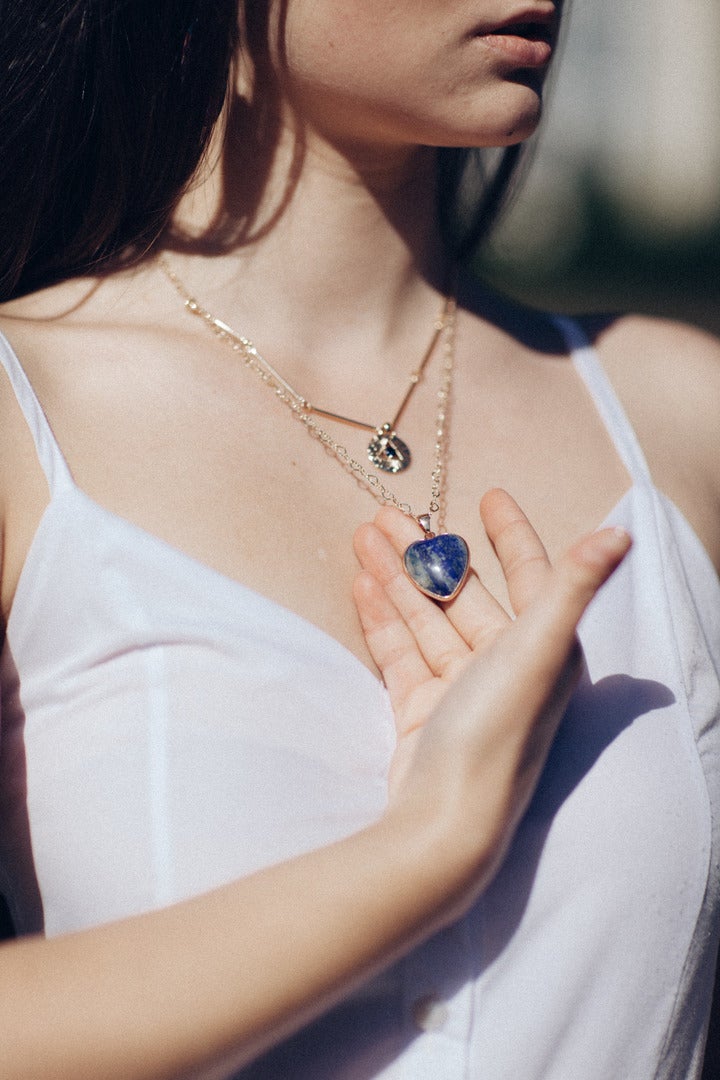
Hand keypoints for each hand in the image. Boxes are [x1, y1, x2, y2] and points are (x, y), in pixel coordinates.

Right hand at [353, 489, 630, 902]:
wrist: (446, 821)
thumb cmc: (497, 733)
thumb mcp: (537, 651)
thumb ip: (573, 587)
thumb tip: (618, 535)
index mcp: (544, 648)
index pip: (532, 575)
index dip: (512, 534)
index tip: (489, 496)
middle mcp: (508, 666)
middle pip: (464, 594)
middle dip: (427, 553)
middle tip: (388, 515)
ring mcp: (461, 690)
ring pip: (426, 618)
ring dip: (396, 578)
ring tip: (362, 537)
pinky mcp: (423, 711)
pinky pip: (402, 652)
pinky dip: (383, 619)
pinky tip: (361, 586)